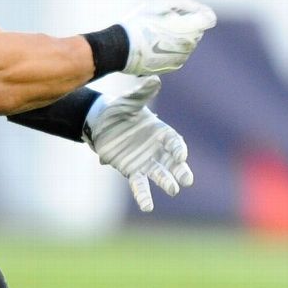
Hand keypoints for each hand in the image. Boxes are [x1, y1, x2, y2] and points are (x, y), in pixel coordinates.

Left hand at [85, 76, 193, 211]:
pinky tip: (148, 207)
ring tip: (173, 190)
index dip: (178, 149)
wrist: (101, 122)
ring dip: (166, 182)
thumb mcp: (129, 100)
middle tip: (187, 180)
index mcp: (160, 131)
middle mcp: (156, 149)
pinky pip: (139, 185)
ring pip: (159, 174)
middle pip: (172, 162)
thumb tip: (154, 80)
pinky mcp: (132, 170)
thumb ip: (141, 94)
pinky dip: (144, 195)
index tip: (180, 155)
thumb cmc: (118, 109)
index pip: (174, 142)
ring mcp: (145, 161)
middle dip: (180, 170)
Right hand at [120, 0, 216, 74]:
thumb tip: (201, 10)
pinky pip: (179, 53)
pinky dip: (171, 48)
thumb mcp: (162, 3)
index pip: (209, 18)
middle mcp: (191, 45)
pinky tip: (155, 45)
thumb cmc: (140, 22)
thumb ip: (186, 4)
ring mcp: (183, 58)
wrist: (121, 49)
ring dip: (178, 36)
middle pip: (197, 30)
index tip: (187, 12)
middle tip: (163, 21)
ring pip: (188, 42)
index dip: (199, 13)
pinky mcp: (173, 66)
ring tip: (156, 33)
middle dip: (186, 24)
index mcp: (191, 28)